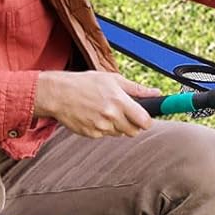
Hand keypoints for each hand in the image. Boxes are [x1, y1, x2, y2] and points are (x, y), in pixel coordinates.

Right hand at [33, 70, 160, 138]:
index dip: (146, 121)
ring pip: (119, 133)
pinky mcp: (91, 134)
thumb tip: (156, 93)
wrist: (58, 93)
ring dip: (116, 125)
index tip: (144, 118)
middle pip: (134, 131)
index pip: (145, 122)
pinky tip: (93, 115)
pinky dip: (102, 128)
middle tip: (123, 113)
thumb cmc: (84, 83)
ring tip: (103, 111)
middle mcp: (111, 116)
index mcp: (119, 101)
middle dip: (132, 124)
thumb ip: (137, 89)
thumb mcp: (112, 79)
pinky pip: (105, 135)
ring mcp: (101, 127)